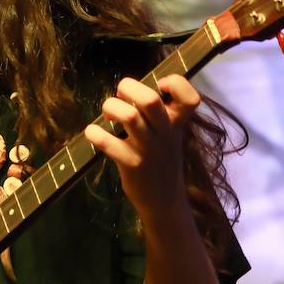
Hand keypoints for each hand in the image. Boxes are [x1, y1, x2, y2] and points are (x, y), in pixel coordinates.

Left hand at [84, 75, 200, 222]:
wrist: (163, 200)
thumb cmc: (161, 158)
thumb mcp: (170, 134)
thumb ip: (159, 111)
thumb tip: (129, 87)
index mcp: (177, 123)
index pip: (191, 97)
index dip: (176, 83)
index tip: (160, 84)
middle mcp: (165, 134)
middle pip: (150, 100)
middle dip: (128, 87)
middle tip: (121, 95)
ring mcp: (148, 150)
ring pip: (129, 116)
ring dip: (111, 107)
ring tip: (108, 115)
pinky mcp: (131, 164)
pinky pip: (108, 143)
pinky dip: (95, 133)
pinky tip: (93, 132)